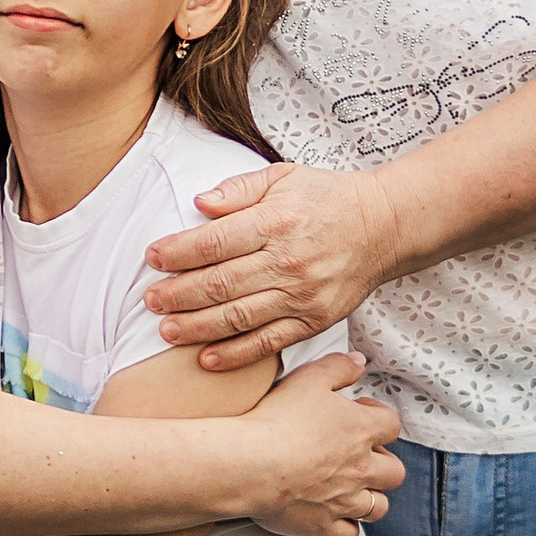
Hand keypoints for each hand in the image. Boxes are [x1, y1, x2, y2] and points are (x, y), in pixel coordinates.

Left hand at [142, 162, 406, 371]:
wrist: (386, 226)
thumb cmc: (329, 197)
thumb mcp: (284, 176)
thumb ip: (239, 189)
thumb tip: (198, 203)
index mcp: (276, 221)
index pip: (215, 241)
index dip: (178, 252)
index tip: (152, 257)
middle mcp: (288, 261)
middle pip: (220, 284)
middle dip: (178, 294)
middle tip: (149, 301)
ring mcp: (302, 295)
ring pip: (238, 317)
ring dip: (197, 327)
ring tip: (166, 331)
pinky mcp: (314, 320)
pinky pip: (268, 343)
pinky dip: (235, 355)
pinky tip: (206, 359)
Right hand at [246, 353, 402, 529]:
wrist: (249, 464)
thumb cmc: (276, 419)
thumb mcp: (309, 378)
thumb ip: (338, 367)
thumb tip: (359, 363)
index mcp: (361, 430)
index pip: (392, 426)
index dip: (379, 419)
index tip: (360, 415)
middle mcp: (361, 469)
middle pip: (394, 472)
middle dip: (383, 464)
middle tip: (360, 456)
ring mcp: (344, 501)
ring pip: (378, 507)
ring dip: (370, 498)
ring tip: (350, 488)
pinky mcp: (321, 526)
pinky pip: (348, 535)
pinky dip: (345, 527)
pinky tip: (332, 515)